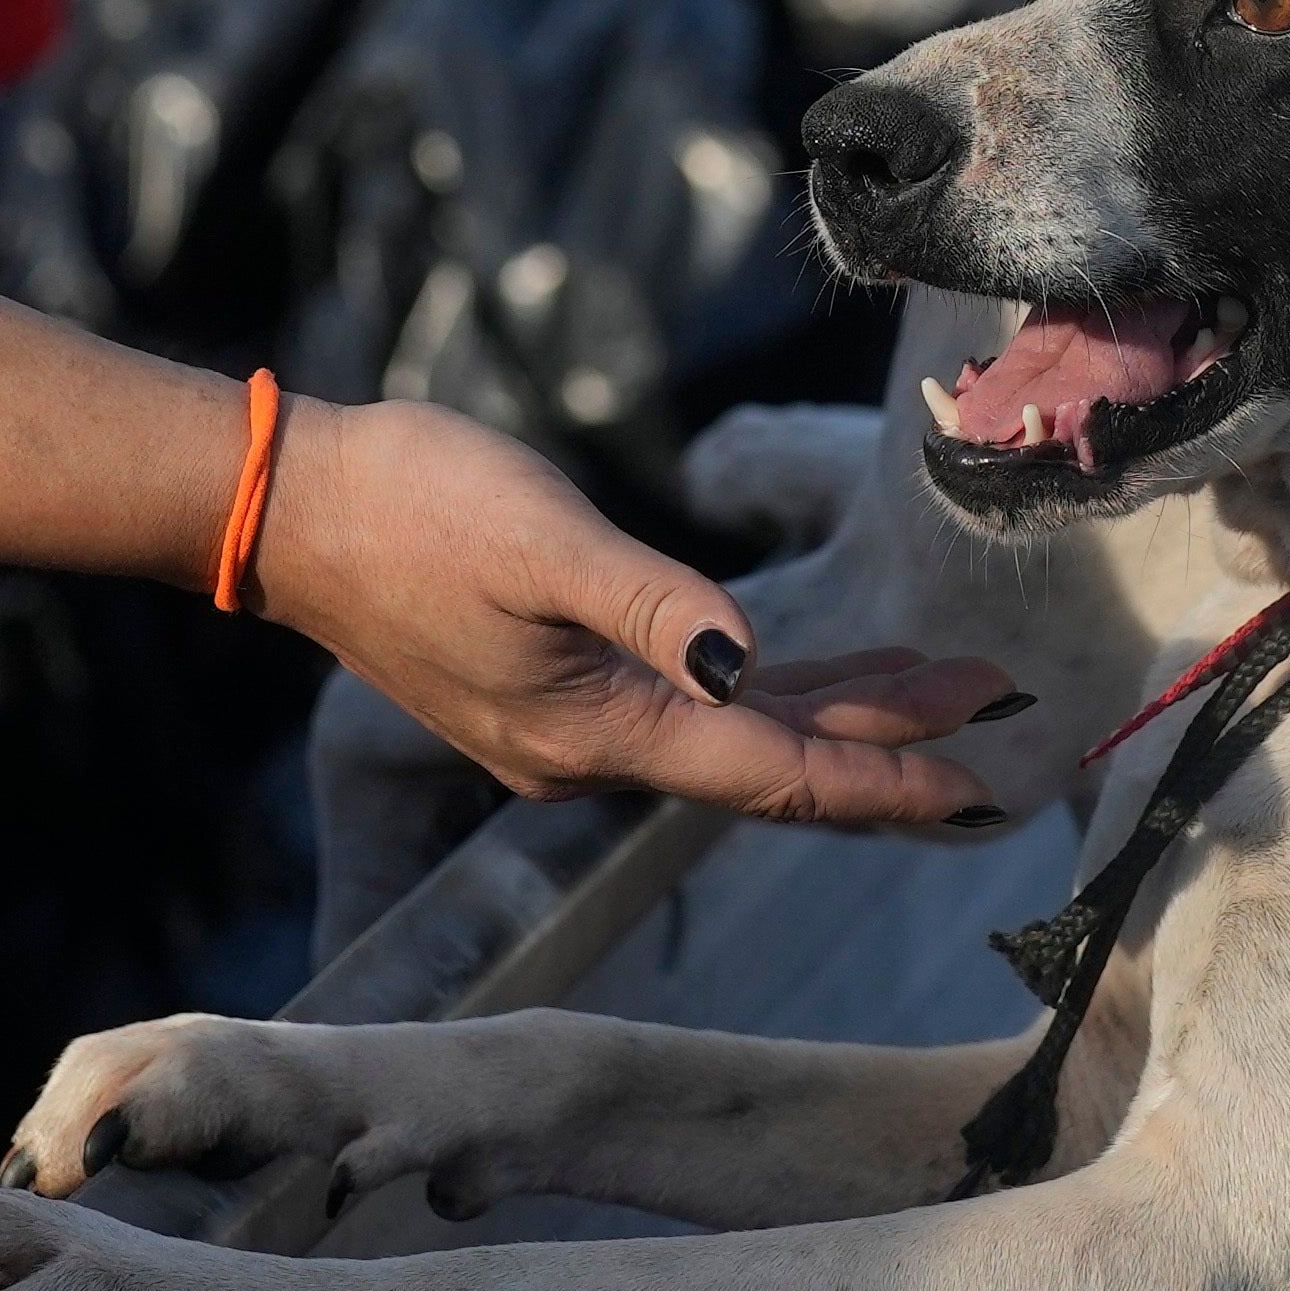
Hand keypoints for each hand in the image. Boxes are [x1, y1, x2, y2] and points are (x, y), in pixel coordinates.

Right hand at [262, 396, 1019, 830]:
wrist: (288, 507)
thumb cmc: (412, 505)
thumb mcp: (545, 539)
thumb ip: (655, 609)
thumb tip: (750, 668)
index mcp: (599, 730)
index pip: (776, 773)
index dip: (887, 781)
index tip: (983, 785)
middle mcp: (591, 753)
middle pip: (772, 768)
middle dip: (891, 748)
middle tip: (1001, 719)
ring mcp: (570, 726)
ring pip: (737, 737)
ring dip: (840, 716)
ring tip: (946, 688)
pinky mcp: (553, 687)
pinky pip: (691, 707)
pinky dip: (768, 693)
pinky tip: (817, 672)